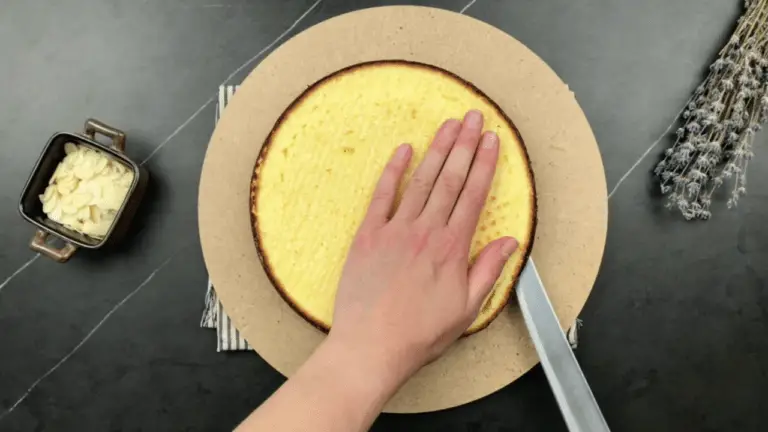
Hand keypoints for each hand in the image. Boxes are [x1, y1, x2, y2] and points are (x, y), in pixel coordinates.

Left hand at [329, 110, 518, 386]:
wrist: (371, 348)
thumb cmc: (420, 334)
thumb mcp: (467, 309)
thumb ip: (489, 270)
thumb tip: (510, 242)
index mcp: (452, 248)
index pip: (473, 195)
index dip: (484, 164)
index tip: (492, 140)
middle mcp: (425, 231)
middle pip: (450, 179)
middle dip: (464, 145)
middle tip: (473, 117)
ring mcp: (394, 230)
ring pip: (421, 181)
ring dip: (436, 149)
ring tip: (448, 125)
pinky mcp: (367, 236)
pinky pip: (382, 195)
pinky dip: (393, 171)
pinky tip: (403, 150)